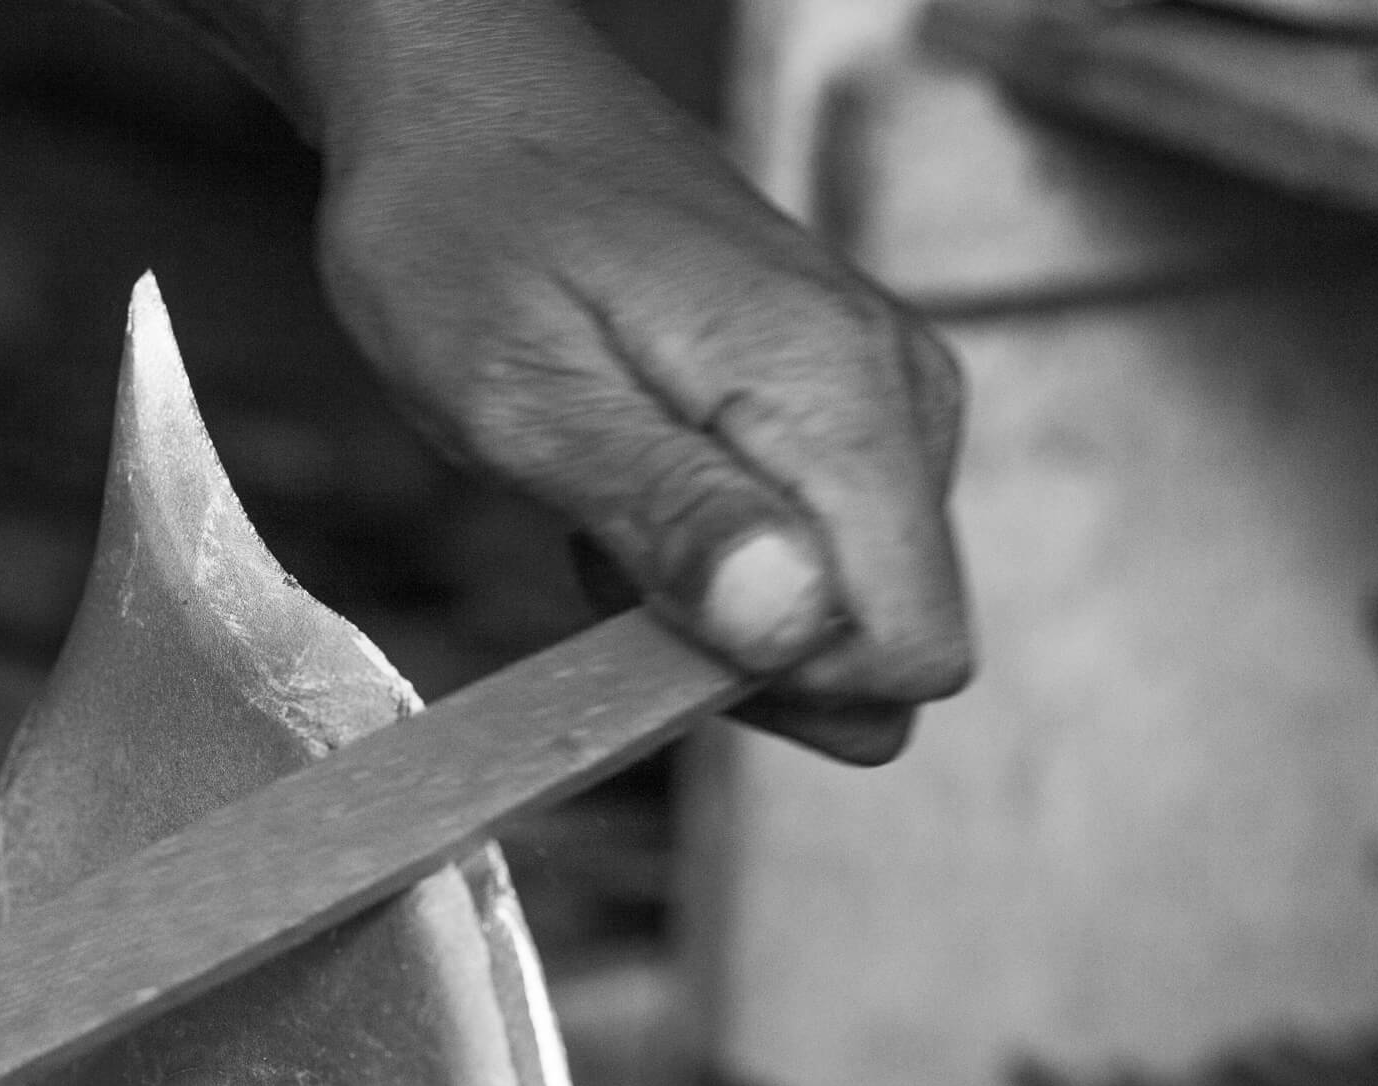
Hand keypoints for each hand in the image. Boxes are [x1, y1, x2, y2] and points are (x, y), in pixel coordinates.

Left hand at [307, 7, 970, 761]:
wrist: (464, 106)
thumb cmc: (470, 228)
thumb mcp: (524, 394)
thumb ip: (667, 514)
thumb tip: (787, 627)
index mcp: (839, 398)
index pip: (913, 648)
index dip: (781, 687)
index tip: (658, 618)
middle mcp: (896, 396)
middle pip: (887, 642)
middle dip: (741, 653)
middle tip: (610, 549)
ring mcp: (874, 397)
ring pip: (842, 607)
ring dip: (712, 604)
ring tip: (602, 498)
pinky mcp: (834, 403)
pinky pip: (810, 548)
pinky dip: (709, 554)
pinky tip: (622, 480)